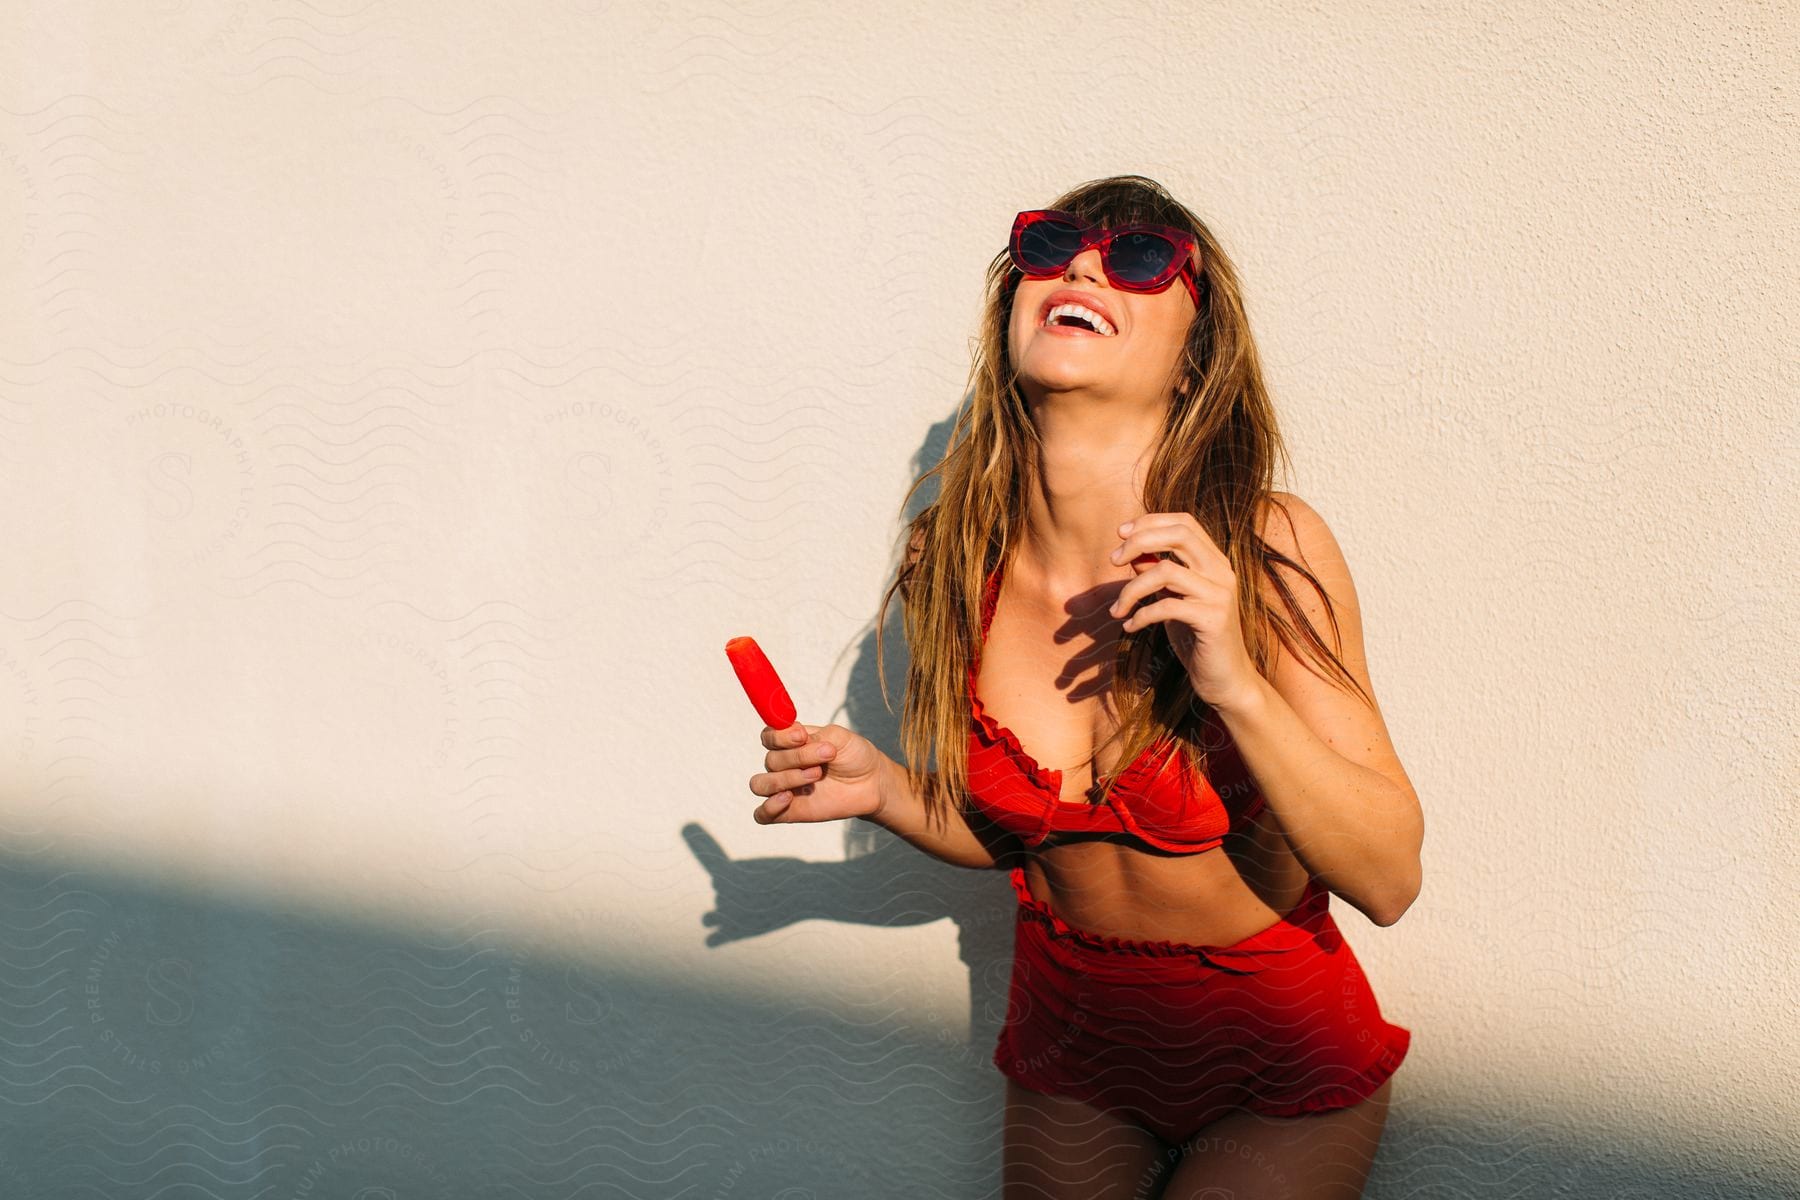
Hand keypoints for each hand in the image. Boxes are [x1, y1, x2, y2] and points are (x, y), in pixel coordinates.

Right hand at [749, 721, 885, 824]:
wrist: (872, 782)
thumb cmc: (854, 756)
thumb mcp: (838, 737)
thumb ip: (813, 735)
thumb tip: (794, 735)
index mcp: (791, 743)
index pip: (768, 737)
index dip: (780, 736)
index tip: (802, 735)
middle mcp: (784, 764)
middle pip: (770, 760)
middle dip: (798, 757)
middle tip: (827, 755)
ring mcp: (785, 788)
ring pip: (761, 784)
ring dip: (786, 778)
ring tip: (815, 776)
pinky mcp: (789, 812)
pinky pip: (762, 814)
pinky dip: (769, 807)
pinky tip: (788, 798)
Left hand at [1107, 513, 1260, 709]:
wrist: (1226, 680)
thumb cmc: (1196, 637)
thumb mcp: (1172, 599)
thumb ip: (1157, 574)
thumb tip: (1132, 552)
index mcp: (1214, 561)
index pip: (1184, 523)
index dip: (1150, 521)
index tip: (1121, 533)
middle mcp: (1222, 572)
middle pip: (1180, 535)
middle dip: (1139, 541)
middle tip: (1113, 561)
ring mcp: (1220, 595)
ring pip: (1166, 571)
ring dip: (1131, 588)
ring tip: (1117, 609)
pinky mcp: (1213, 620)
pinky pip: (1166, 606)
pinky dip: (1141, 615)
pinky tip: (1130, 626)